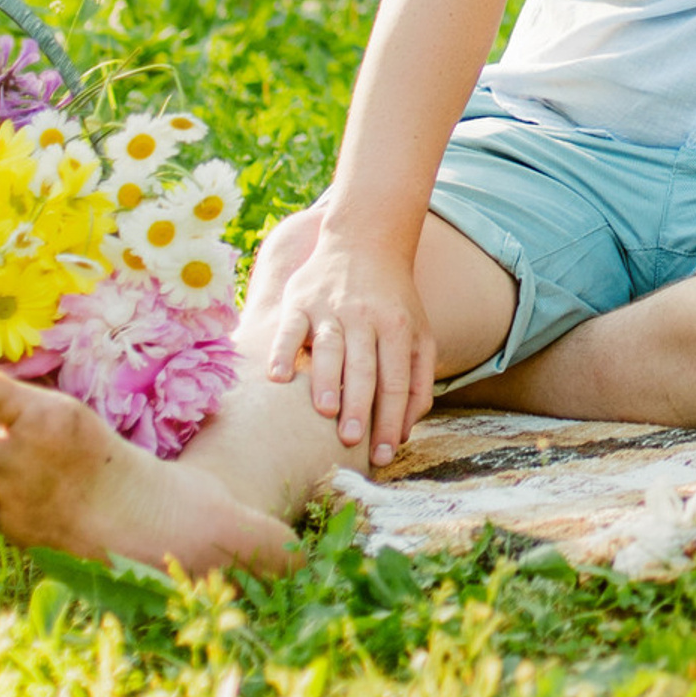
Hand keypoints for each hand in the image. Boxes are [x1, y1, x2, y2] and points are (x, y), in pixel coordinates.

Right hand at [266, 221, 437, 466]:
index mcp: (398, 328)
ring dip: (326, 380)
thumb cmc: (393, 301)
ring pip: (329, 348)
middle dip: (360, 405)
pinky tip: (278, 377)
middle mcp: (366, 317)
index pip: (396, 381)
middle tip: (352, 441)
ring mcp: (331, 308)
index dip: (390, 419)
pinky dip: (282, 351)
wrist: (366, 240)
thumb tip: (403, 432)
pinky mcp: (299, 301)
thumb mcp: (417, 333)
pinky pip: (289, 328)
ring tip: (324, 413)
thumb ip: (416, 380)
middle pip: (365, 367)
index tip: (382, 455)